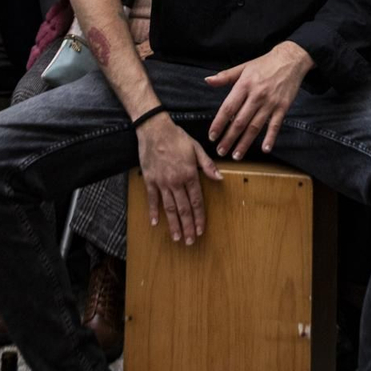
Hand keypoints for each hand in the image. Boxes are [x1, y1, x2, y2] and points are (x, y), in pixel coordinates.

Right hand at [136, 115, 221, 243]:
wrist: (154, 129)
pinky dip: (153, 212)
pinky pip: (152, 199)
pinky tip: (155, 223)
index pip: (197, 201)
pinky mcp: (150, 180)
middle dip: (188, 226)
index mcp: (190, 174)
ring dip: (173, 224)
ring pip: (169, 208)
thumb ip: (208, 165)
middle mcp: (176, 181)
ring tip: (177, 237)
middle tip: (190, 241)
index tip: (201, 230)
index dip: (200, 217)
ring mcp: (162, 182)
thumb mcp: (196, 148)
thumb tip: (220, 178)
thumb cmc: (177, 137)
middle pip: (183, 209)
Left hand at [204, 41, 314, 158]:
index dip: (219, 123)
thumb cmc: (265, 64)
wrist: (290, 59)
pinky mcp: (283, 107)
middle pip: (239, 121)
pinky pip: (275, 125)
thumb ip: (225, 76)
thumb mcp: (243, 67)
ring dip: (245, 143)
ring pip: (255, 127)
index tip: (212, 136)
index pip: (228, 108)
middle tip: (220, 151)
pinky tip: (265, 149)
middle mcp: (256, 95)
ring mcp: (270, 102)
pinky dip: (270, 138)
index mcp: (244, 85)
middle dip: (229, 139)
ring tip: (236, 155)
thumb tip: (207, 80)